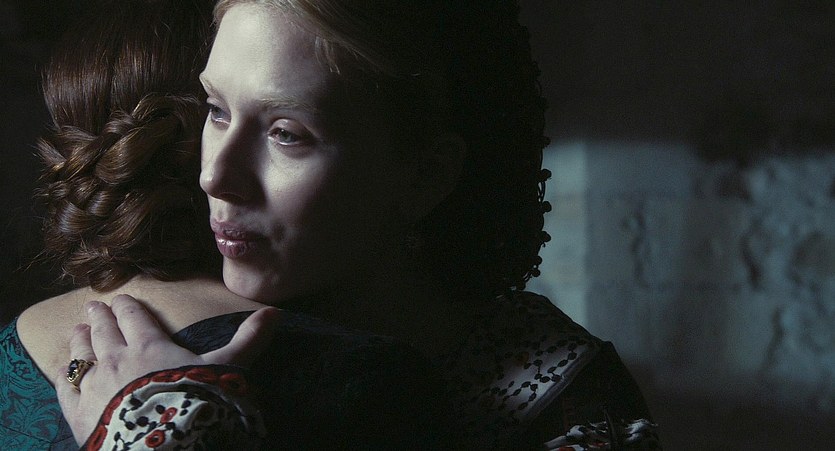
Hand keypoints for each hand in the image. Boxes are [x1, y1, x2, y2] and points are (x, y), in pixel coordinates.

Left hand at [55, 294, 279, 444]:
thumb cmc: (195, 401)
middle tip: (94, 306)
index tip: (121, 298)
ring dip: (80, 338)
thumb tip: (276, 311)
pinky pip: (66, 386)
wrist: (161, 446)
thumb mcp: (227, 369)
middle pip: (104, 330)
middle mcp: (117, 358)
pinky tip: (66, 370)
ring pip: (81, 353)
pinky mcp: (78, 411)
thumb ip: (249, 340)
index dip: (127, 306)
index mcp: (150, 344)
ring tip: (78, 329)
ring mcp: (94, 384)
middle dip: (100, 316)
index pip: (135, 317)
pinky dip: (66, 374)